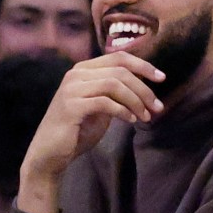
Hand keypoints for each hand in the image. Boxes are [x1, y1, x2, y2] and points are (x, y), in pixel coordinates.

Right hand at [17, 52, 163, 212]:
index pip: (119, 57)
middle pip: (120, 71)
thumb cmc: (76, 131)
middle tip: (157, 107)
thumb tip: (143, 87)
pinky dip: (122, 111)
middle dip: (144, 89)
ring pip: (114, 84)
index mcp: (83, 70)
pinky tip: (130, 120)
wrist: (50, 154)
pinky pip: (105, 102)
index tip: (162, 78)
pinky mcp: (71, 106)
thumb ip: (116, 94)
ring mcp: (72, 89)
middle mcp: (76, 74)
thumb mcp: (101, 108)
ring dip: (136, 101)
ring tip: (145, 117)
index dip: (143, 65)